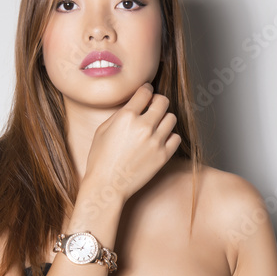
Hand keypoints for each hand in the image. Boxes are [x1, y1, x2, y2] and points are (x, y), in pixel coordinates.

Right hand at [83, 82, 180, 202]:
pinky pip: (175, 137)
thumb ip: (121, 114)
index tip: (147, 93)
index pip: (145, 92)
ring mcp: (155, 142)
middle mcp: (143, 126)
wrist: (107, 185)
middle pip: (163, 102)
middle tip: (153, 107)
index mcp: (126, 117)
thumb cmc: (100, 158)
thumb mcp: (102, 130)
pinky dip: (169, 136)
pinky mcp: (163, 156)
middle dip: (158, 101)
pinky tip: (160, 140)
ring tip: (156, 125)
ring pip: (171, 118)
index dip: (146, 90)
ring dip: (164, 118)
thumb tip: (135, 104)